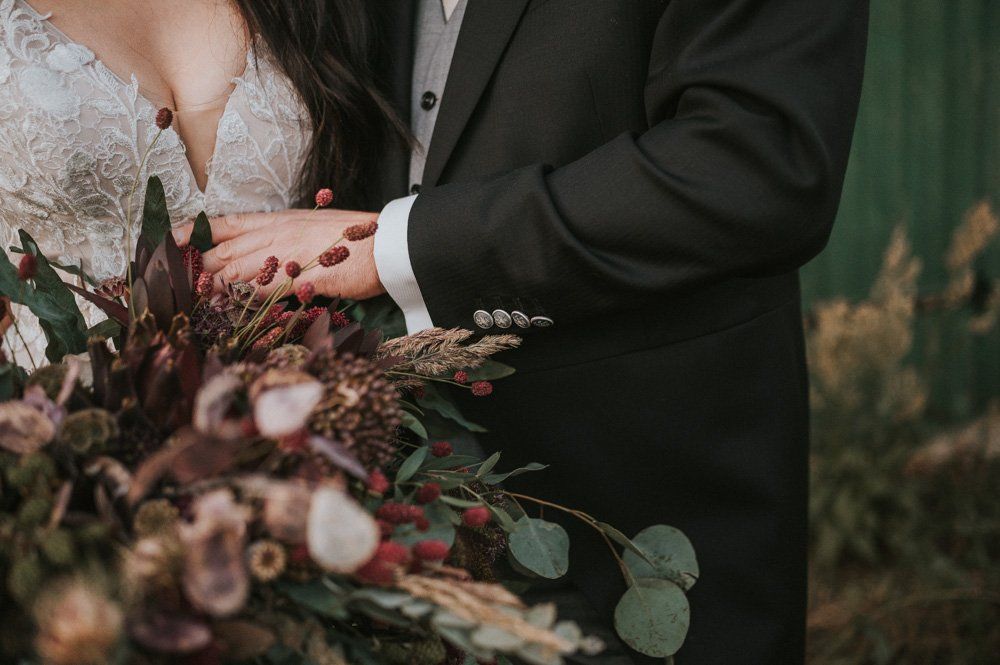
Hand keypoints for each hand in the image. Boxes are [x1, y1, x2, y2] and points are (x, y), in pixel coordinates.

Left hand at [173, 209, 385, 299]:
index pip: (225, 222)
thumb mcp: (315, 231)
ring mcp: (287, 255)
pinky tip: (227, 311)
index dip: (193, 231)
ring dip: (210, 289)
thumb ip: (289, 244)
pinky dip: (241, 302)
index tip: (169, 239)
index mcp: (278, 220)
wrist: (388, 243)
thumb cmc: (357, 240)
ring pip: (234, 271)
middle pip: (221, 250)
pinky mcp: (301, 277)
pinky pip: (262, 291)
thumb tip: (272, 260)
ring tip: (189, 302)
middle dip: (193, 267)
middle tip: (170, 283)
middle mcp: (276, 233)